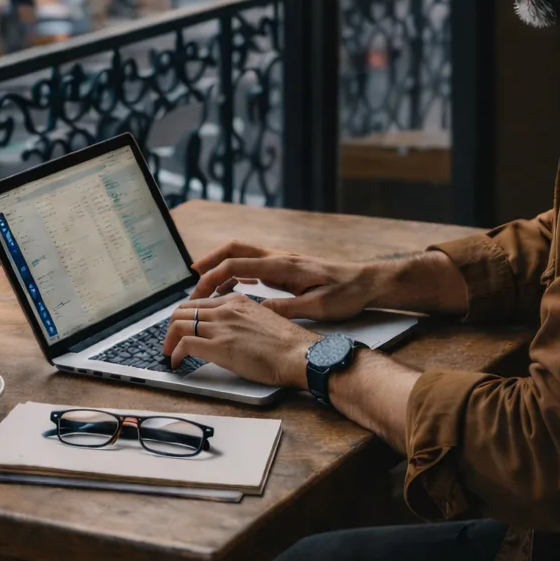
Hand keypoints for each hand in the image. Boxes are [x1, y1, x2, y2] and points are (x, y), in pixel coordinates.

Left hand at [161, 295, 311, 386]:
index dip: (186, 316)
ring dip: (169, 340)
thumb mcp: (262, 320)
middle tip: (170, 340)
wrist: (299, 354)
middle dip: (172, 326)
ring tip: (169, 352)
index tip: (183, 327)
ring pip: (179, 324)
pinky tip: (176, 362)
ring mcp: (221, 326)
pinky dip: (174, 353)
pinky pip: (184, 344)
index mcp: (237, 301)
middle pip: (183, 310)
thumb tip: (231, 332)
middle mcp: (225, 309)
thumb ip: (242, 320)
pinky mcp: (218, 346)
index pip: (200, 302)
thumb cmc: (288, 344)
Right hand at [188, 241, 375, 321]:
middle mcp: (280, 257)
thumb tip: (253, 311)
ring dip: (220, 265)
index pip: (236, 264)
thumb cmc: (346, 295)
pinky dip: (236, 271)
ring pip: (242, 253)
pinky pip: (253, 263)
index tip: (197, 292)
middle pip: (233, 249)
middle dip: (209, 262)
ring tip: (204, 285)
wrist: (368, 282)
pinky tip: (232, 287)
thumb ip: (284, 309)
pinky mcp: (287, 266)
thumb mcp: (316, 308)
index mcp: (283, 266)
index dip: (212, 277)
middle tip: (191, 279)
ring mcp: (282, 259)